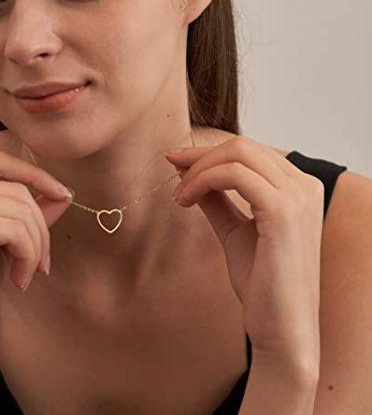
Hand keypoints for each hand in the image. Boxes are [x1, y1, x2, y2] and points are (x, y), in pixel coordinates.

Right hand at [0, 151, 72, 374]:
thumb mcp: (3, 243)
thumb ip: (27, 214)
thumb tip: (62, 192)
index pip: (0, 162)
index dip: (36, 175)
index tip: (63, 195)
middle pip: (17, 190)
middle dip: (41, 227)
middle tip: (43, 261)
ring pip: (20, 209)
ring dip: (37, 246)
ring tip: (29, 273)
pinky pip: (15, 230)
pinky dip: (28, 256)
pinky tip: (19, 280)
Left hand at [165, 136, 323, 365]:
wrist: (281, 327)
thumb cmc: (262, 281)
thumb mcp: (234, 230)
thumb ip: (217, 199)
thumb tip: (187, 172)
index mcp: (298, 187)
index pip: (249, 151)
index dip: (209, 152)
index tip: (177, 160)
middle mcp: (304, 184)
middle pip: (242, 146)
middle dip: (199, 155)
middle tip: (170, 167)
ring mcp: (297, 196)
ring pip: (237, 154)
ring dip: (198, 169)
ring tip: (179, 196)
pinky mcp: (283, 212)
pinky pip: (234, 175)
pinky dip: (202, 180)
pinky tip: (186, 200)